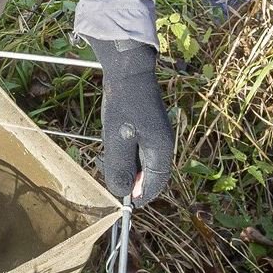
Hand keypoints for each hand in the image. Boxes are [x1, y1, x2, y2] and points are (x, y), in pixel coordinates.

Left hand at [88, 38, 173, 207]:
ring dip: (128, 165)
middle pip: (151, 173)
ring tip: (108, 159)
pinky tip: (113, 145)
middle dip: (132, 180)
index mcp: (162, 149)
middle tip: (111, 176)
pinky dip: (128, 152)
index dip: (143, 195)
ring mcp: (158, 133)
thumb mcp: (117, 140)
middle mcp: (164, 143)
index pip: (156, 183)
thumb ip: (119, 168)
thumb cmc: (123, 104)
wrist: (128, 69)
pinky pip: (141, 148)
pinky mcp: (149, 124)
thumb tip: (122, 192)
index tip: (128, 204)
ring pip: (144, 160)